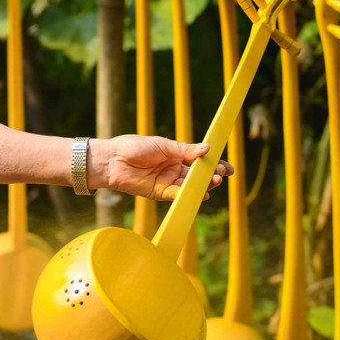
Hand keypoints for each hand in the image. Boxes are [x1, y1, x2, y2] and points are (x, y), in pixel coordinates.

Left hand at [90, 135, 233, 200]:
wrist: (112, 159)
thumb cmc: (134, 147)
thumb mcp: (162, 144)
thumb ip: (184, 149)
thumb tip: (208, 149)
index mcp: (175, 155)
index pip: (199, 160)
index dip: (214, 165)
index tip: (228, 168)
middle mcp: (173, 169)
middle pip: (197, 175)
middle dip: (211, 175)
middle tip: (220, 174)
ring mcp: (167, 182)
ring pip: (190, 186)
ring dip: (203, 185)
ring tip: (214, 182)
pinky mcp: (159, 192)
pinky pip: (177, 195)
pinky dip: (188, 195)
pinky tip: (200, 194)